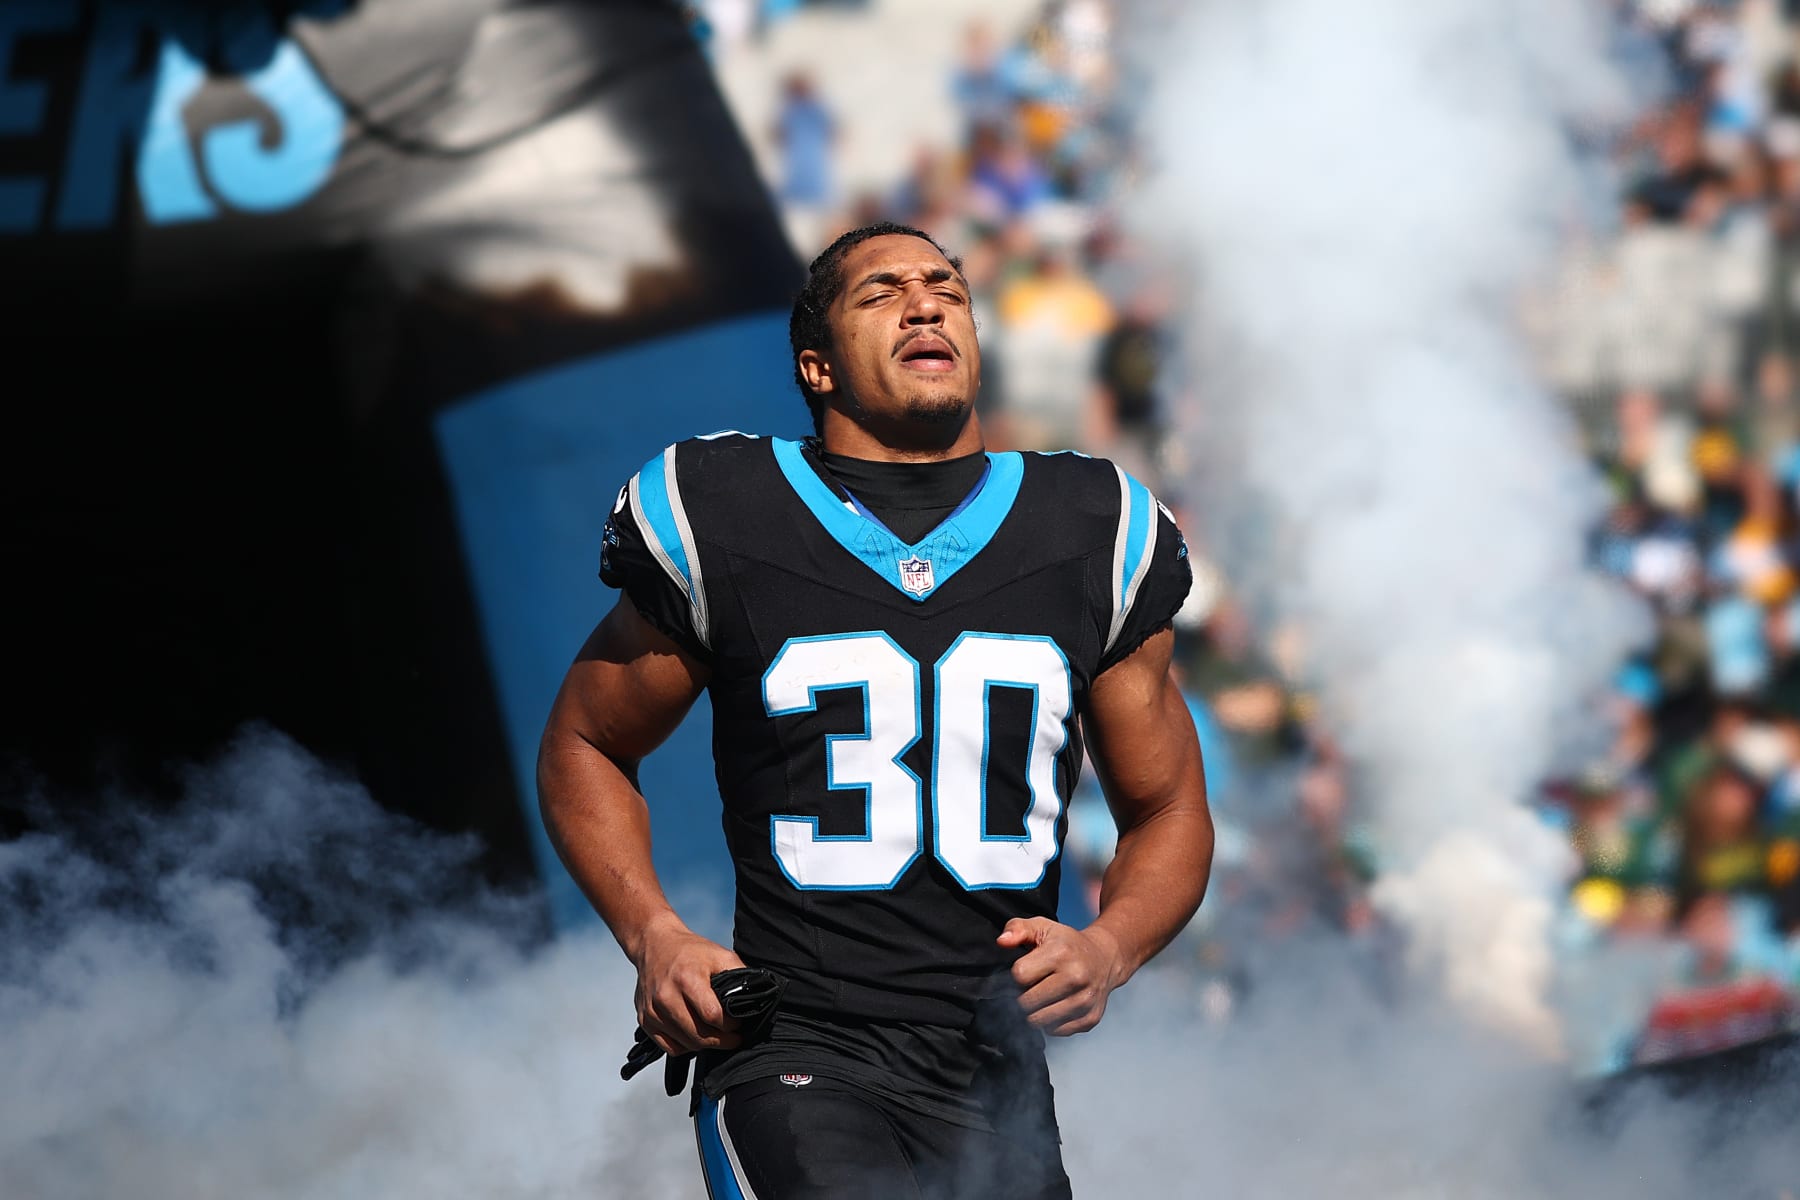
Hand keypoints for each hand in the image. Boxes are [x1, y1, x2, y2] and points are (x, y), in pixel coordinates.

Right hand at [632, 914, 746, 1055]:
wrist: (654, 944)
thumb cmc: (690, 951)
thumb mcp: (719, 954)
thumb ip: (739, 974)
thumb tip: (757, 995)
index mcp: (687, 979)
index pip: (712, 1016)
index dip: (730, 1025)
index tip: (738, 1024)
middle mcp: (666, 996)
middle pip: (699, 1035)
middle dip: (721, 1041)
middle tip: (733, 1038)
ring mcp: (653, 1010)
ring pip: (685, 1044)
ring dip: (705, 1045)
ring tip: (716, 1036)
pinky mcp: (645, 1019)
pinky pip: (669, 1046)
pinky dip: (685, 1046)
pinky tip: (695, 1036)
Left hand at [997, 917, 1126, 1036]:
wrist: (1105, 959)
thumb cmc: (1067, 943)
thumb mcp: (1042, 927)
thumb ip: (1017, 928)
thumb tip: (1002, 941)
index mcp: (1061, 953)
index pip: (1019, 975)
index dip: (1018, 974)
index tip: (1028, 969)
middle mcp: (1076, 978)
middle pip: (1026, 1002)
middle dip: (1023, 996)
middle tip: (1034, 986)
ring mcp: (1085, 1001)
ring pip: (1039, 1021)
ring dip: (1035, 1012)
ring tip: (1043, 997)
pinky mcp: (1090, 1019)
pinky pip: (1056, 1032)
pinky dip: (1051, 1023)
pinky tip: (1056, 1006)